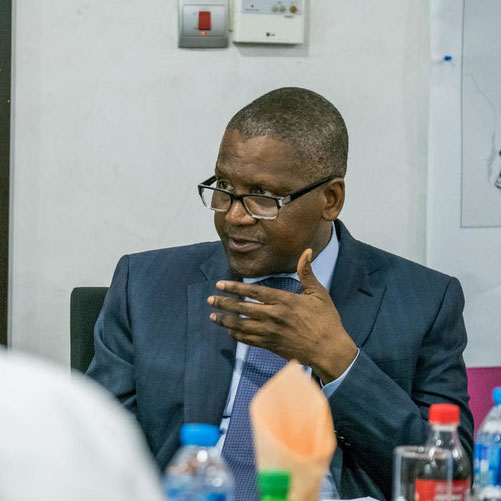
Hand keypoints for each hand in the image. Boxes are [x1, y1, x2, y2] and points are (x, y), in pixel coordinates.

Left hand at [207, 249, 357, 382]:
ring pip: (241, 325)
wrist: (329, 350)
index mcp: (284, 300)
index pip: (254, 292)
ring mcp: (270, 332)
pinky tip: (229, 331)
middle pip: (242, 308)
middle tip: (210, 300)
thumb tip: (307, 251)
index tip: (220, 284)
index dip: (235, 287)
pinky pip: (248, 340)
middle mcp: (273, 316)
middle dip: (224, 303)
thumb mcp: (319, 293)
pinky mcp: (270, 346)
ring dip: (225, 320)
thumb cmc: (326, 321)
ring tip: (212, 316)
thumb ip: (307, 273)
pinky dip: (236, 335)